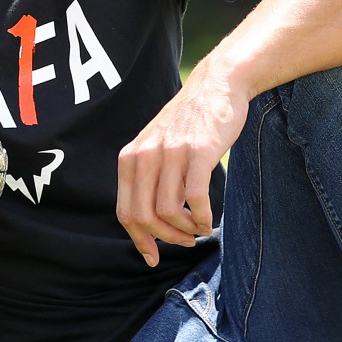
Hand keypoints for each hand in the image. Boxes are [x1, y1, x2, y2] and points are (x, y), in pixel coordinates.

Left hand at [116, 68, 249, 265]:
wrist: (216, 85)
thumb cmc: (189, 122)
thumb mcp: (156, 146)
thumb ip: (147, 177)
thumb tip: (148, 221)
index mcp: (131, 158)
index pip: (125, 212)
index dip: (139, 240)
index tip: (153, 256)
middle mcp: (145, 156)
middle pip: (144, 217)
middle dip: (164, 239)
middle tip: (184, 242)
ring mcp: (171, 153)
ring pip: (167, 212)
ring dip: (184, 230)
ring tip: (198, 229)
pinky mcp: (198, 152)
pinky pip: (194, 198)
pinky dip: (201, 218)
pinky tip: (208, 219)